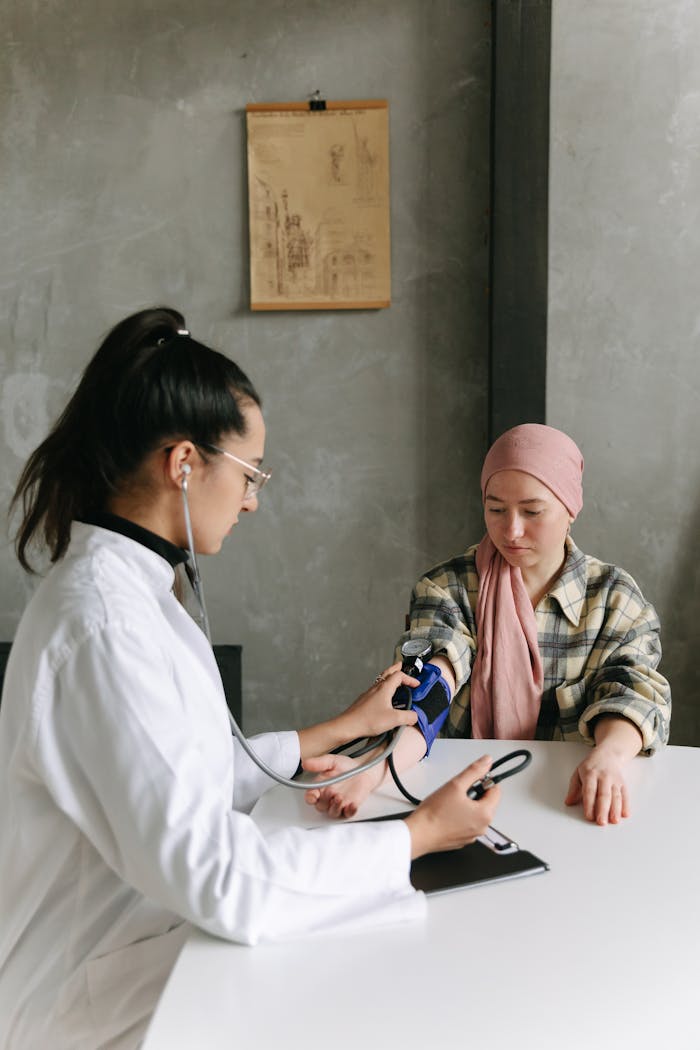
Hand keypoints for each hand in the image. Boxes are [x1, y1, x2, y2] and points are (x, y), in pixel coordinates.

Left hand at [297, 662, 418, 760]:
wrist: (348, 726)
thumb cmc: (367, 720)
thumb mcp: (394, 719)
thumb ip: (408, 717)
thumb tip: (414, 716)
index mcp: (384, 688)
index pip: (399, 676)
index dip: (409, 678)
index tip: (416, 684)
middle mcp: (376, 688)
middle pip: (387, 673)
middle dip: (395, 668)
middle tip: (400, 665)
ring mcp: (369, 694)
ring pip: (380, 681)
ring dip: (389, 678)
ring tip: (394, 680)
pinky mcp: (364, 702)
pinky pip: (375, 690)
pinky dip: (382, 689)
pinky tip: (383, 698)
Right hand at [303, 753, 383, 818]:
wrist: (363, 770)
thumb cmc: (346, 767)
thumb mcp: (332, 761)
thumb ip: (319, 763)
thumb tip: (305, 763)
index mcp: (320, 787)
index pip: (310, 797)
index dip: (310, 797)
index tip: (314, 794)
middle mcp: (328, 798)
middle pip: (320, 806)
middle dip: (324, 801)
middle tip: (331, 791)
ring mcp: (338, 804)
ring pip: (332, 812)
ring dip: (335, 807)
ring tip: (339, 797)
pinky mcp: (349, 808)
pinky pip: (348, 814)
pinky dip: (350, 811)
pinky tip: (352, 805)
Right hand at [404, 755, 500, 858]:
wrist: (419, 834)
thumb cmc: (435, 813)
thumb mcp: (455, 785)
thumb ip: (474, 771)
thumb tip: (487, 761)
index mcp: (485, 814)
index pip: (496, 791)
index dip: (484, 781)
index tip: (472, 779)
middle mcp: (482, 827)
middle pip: (486, 802)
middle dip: (475, 794)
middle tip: (457, 792)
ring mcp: (472, 835)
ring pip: (475, 813)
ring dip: (467, 805)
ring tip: (450, 803)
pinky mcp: (462, 840)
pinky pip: (467, 823)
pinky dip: (460, 817)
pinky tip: (447, 814)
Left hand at [565, 716, 641, 825]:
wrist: (607, 754)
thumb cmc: (590, 766)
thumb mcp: (578, 773)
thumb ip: (573, 789)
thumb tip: (568, 802)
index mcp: (590, 774)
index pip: (589, 791)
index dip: (589, 804)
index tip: (588, 816)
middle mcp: (603, 777)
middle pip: (604, 795)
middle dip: (603, 810)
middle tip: (601, 822)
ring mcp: (614, 780)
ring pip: (616, 795)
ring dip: (615, 809)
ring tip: (614, 821)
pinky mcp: (622, 783)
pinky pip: (625, 794)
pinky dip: (626, 805)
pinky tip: (625, 814)